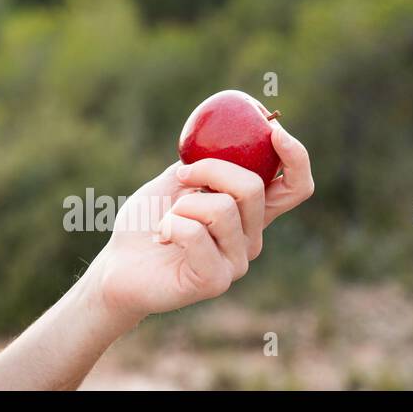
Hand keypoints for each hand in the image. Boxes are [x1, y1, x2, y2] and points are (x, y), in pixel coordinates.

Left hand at [87, 119, 314, 321]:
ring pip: (222, 209)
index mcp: (248, 213)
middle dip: (210, 169)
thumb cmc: (147, 221)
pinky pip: (194, 233)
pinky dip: (169, 226)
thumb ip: (206, 163)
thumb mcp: (176, 181)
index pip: (295, 187)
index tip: (274, 131)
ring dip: (181, 205)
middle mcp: (250, 239)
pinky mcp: (214, 280)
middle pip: (253, 188)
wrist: (117, 264)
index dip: (295, 158)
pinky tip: (161, 239)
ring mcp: (236, 262)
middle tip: (181, 175)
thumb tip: (232, 135)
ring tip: (166, 222)